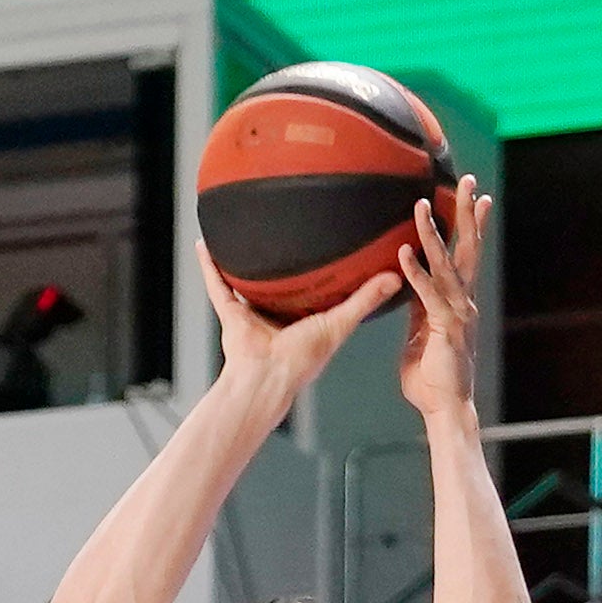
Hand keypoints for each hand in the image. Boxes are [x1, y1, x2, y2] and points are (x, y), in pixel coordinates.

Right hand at [207, 248, 397, 410]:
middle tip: (286, 227)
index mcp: (304, 317)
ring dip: (241, 260)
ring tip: (242, 231)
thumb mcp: (340, 322)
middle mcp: (277, 313)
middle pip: (279, 280)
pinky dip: (208, 266)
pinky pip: (217, 284)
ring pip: (245, 280)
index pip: (315, 287)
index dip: (322, 268)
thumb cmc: (303, 359)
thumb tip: (397, 277)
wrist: (268, 376)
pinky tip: (204, 243)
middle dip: (281, 259)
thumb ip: (366, 299)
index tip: (331, 242)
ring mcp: (251, 312)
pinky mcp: (230, 312)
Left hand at [390, 181, 488, 432]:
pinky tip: (403, 253)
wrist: (445, 408)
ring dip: (433, 234)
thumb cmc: (432, 378)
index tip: (477, 198)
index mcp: (458, 302)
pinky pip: (427, 294)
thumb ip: (418, 310)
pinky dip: (415, 273)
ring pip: (446, 265)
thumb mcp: (421, 334)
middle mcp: (463, 302)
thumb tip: (408, 289)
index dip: (471, 226)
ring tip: (422, 205)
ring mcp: (455, 313)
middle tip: (471, 182)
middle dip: (469, 214)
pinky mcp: (443, 328)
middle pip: (468, 249)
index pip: (465, 255)